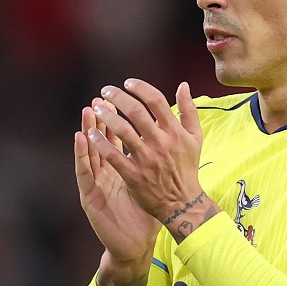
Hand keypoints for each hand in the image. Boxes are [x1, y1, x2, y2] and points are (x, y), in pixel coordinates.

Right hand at [74, 103, 159, 277]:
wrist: (134, 243)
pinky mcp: (89, 195)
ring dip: (88, 129)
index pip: (118, 136)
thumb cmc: (144, 213)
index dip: (118, 117)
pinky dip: (81, 154)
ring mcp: (96, 182)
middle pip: (101, 139)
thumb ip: (157, 158)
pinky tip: (80, 138)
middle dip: (101, 118)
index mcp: (121, 166)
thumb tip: (168, 137)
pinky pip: (84, 171)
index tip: (121, 97)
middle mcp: (106, 171)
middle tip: (100, 98)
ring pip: (90, 150)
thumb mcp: (152, 182)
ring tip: (87, 111)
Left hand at [87, 80, 220, 241]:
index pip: (156, 101)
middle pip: (136, 112)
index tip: (128, 83)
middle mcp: (160, 143)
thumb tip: (183, 85)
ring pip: (122, 131)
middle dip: (118, 98)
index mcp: (174, 131)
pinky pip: (113, 156)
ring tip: (97, 109)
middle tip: (106, 91)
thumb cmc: (186, 167)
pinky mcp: (134, 175)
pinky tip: (91, 134)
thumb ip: (189, 110)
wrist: (182, 202)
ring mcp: (146, 159)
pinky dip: (101, 143)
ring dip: (106, 117)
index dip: (140, 88)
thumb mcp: (195, 137)